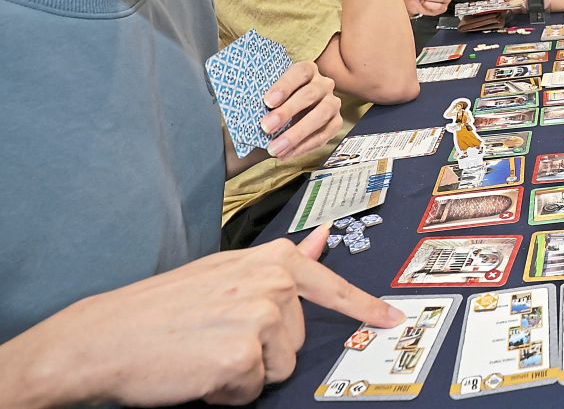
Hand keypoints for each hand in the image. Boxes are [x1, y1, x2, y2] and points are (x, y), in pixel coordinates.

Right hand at [42, 225, 403, 405]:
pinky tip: (196, 371)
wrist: (105, 336)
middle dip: (260, 350)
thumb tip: (324, 237)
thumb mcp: (227, 270)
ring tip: (204, 352)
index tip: (392, 319)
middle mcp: (273, 284)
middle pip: (296, 340)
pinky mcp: (243, 357)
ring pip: (277, 369)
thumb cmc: (163, 307)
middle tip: (213, 337)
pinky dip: (225, 392)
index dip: (365, 308)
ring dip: (243, 372)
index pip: (332, 286)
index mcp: (271, 261)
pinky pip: (250, 391)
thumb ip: (281, 260)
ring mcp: (260, 319)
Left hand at [262, 61, 342, 159]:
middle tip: (266, 127)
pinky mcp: (336, 122)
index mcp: (308, 70)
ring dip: (297, 133)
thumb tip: (245, 110)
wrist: (293, 114)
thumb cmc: (279, 101)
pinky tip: (286, 154)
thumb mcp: (272, 94)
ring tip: (275, 148)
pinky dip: (304, 146)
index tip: (267, 102)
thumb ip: (264, 98)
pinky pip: (324, 135)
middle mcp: (324, 84)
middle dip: (287, 112)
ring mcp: (332, 103)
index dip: (284, 86)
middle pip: (310, 95)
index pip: (299, 72)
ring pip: (321, 115)